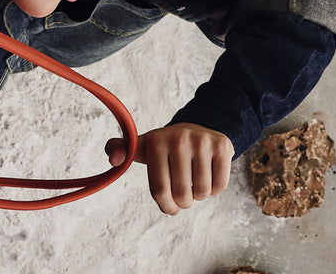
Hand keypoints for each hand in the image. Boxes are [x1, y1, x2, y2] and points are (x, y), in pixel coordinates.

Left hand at [104, 123, 232, 214]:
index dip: (166, 207)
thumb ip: (120, 151)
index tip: (170, 208)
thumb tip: (113, 160)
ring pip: (202, 193)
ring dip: (199, 196)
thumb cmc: (166, 147)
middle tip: (183, 194)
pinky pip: (219, 186)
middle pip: (182, 195)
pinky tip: (208, 176)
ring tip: (194, 183)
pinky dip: (214, 190)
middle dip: (183, 203)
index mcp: (155, 142)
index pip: (160, 190)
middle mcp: (179, 139)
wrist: (199, 127)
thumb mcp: (141, 147)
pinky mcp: (222, 147)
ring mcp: (202, 142)